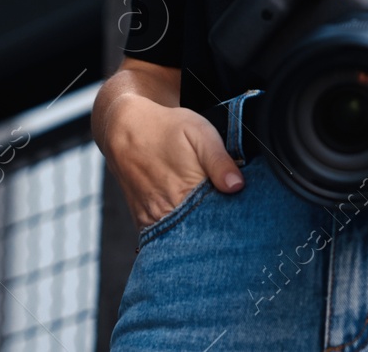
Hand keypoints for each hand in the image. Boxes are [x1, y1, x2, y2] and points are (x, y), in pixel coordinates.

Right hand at [101, 94, 244, 226]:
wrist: (124, 130)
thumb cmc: (166, 128)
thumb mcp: (199, 133)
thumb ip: (219, 160)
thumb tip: (237, 186)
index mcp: (188, 190)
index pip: (221, 219)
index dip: (234, 215)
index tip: (243, 208)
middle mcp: (168, 210)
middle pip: (203, 233)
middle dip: (218, 228)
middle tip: (228, 211)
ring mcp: (154, 219)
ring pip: (184, 239)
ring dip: (198, 232)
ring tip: (206, 213)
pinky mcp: (143, 222)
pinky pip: (164, 239)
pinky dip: (178, 234)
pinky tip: (187, 218)